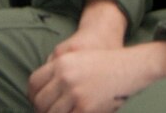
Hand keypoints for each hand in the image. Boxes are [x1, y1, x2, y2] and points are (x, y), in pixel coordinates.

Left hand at [28, 41, 165, 112]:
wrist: (132, 68)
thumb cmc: (107, 64)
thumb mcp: (79, 58)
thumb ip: (59, 71)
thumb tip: (41, 92)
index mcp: (61, 62)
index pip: (34, 83)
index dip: (34, 96)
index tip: (38, 103)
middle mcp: (65, 77)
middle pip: (40, 101)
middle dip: (42, 110)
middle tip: (50, 112)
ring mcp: (75, 94)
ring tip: (66, 111)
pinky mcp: (85, 109)